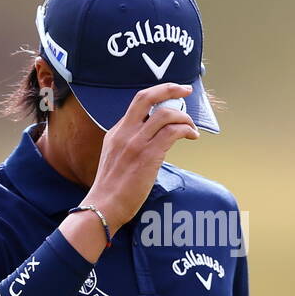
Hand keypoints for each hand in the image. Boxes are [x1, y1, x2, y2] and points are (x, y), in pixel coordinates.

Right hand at [85, 83, 198, 231]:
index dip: (158, 94)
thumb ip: (128, 145)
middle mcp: (124, 133)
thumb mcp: (114, 159)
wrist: (103, 207)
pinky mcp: (148, 155)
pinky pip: (173, 132)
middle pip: (147, 97)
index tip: (172, 93)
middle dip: (170, 88)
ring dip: (184, 117)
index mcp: (116, 133)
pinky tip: (191, 137)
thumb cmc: (110, 190)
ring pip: (166, 114)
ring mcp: (136, 143)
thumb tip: (152, 140)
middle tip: (186, 90)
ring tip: (191, 127)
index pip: (138, 103)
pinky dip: (187, 130)